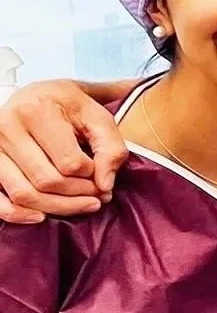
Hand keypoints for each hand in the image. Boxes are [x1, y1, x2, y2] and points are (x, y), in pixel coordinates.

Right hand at [0, 82, 127, 224]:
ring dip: (58, 207)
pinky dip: (18, 215)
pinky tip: (42, 216)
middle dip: (79, 194)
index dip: (92, 174)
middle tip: (98, 194)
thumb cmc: (68, 106)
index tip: (101, 171)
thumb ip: (111, 147)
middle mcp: (6, 128)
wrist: (34, 96)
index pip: (69, 163)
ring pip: (24, 194)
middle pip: (46, 181)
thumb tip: (104, 185)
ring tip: (83, 204)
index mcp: (36, 110)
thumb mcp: (96, 115)